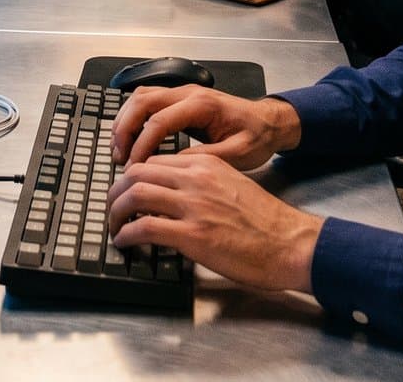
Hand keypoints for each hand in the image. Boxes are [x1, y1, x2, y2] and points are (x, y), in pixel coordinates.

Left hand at [107, 152, 322, 292]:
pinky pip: (144, 227)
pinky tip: (124, 243)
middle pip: (137, 172)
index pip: (155, 160)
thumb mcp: (233, 185)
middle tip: (112, 207)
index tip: (127, 191)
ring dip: (115, 212)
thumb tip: (177, 195)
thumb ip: (204, 183)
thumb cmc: (267, 222)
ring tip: (114, 226)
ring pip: (134, 194)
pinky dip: (126, 234)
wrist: (290, 242)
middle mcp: (196, 178)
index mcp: (206, 164)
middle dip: (117, 191)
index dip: (134, 176)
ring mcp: (193, 205)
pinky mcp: (192, 234)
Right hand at [109, 85, 300, 168]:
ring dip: (125, 121)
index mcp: (202, 105)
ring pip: (141, 97)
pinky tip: (129, 139)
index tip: (134, 168)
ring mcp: (183, 93)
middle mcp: (189, 93)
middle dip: (125, 129)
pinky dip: (132, 117)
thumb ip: (207, 159)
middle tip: (119, 158)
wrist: (270, 122)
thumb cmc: (258, 137)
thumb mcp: (239, 154)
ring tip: (119, 150)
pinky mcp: (180, 99)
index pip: (159, 121)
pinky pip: (147, 100)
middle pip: (143, 102)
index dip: (142, 146)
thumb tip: (172, 167)